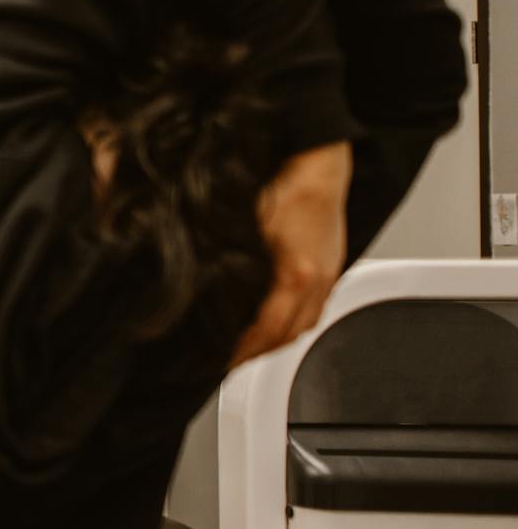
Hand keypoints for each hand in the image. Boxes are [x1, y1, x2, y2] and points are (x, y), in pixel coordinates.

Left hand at [230, 140, 351, 367]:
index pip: (269, 329)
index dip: (244, 350)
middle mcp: (318, 281)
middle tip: (230, 361)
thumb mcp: (244, 227)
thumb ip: (226, 260)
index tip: (223, 360)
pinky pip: (315, 309)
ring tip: (251, 348)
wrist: (319, 167)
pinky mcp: (331, 269)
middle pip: (290, 335)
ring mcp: (329, 277)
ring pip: (305, 325)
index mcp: (296, 274)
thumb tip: (196, 284)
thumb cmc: (285, 188)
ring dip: (278, 340)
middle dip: (259, 353)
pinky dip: (294, 322)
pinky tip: (277, 322)